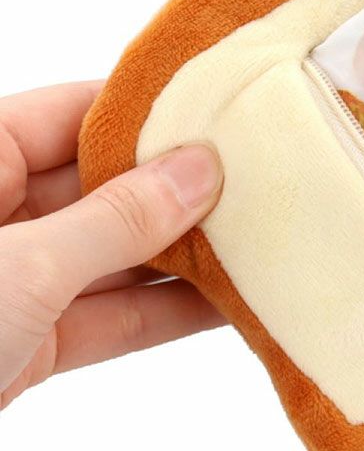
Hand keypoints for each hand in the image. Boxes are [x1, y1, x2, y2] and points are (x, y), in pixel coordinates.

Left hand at [0, 82, 223, 407]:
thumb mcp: (20, 266)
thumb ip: (116, 219)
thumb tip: (195, 173)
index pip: (75, 112)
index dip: (147, 112)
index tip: (215, 114)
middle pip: (106, 186)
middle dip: (178, 191)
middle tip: (250, 184)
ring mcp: (16, 277)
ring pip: (116, 254)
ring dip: (183, 257)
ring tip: (252, 242)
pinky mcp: (31, 337)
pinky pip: (112, 314)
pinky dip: (165, 313)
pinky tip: (221, 304)